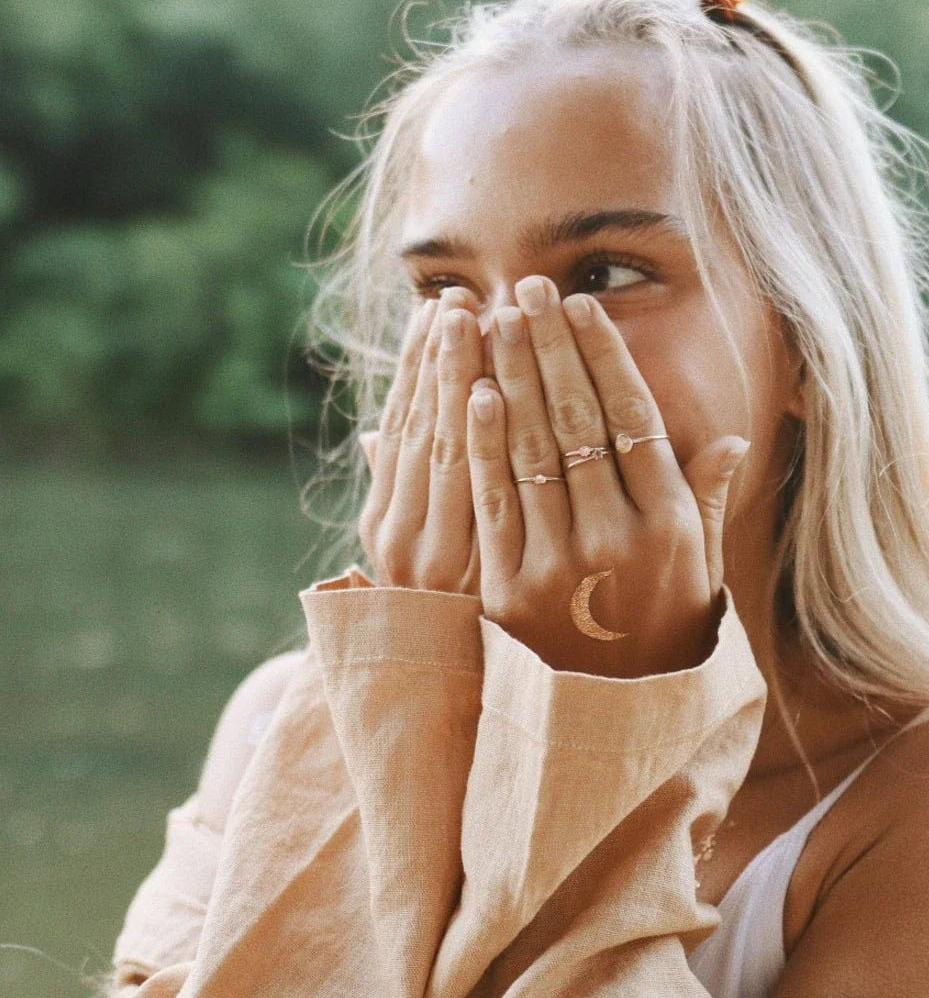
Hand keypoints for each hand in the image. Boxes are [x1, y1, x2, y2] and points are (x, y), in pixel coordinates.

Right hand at [358, 287, 486, 593]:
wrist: (454, 702)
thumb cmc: (446, 614)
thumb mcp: (416, 553)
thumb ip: (401, 490)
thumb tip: (375, 434)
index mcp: (389, 518)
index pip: (408, 422)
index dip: (421, 364)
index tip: (438, 309)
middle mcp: (404, 533)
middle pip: (427, 425)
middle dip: (444, 358)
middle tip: (461, 295)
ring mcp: (439, 554)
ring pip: (447, 449)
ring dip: (462, 379)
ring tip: (481, 315)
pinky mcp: (480, 577)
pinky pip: (479, 496)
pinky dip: (477, 442)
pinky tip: (485, 391)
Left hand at [465, 275, 749, 678]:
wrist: (611, 725)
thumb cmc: (664, 637)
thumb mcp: (702, 572)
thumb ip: (706, 503)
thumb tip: (733, 438)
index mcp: (670, 527)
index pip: (633, 421)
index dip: (605, 358)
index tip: (582, 308)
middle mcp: (617, 540)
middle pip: (577, 422)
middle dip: (548, 348)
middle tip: (527, 290)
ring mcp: (559, 565)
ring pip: (531, 450)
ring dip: (509, 377)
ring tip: (492, 320)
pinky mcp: (508, 589)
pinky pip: (493, 502)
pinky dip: (481, 444)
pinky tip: (472, 392)